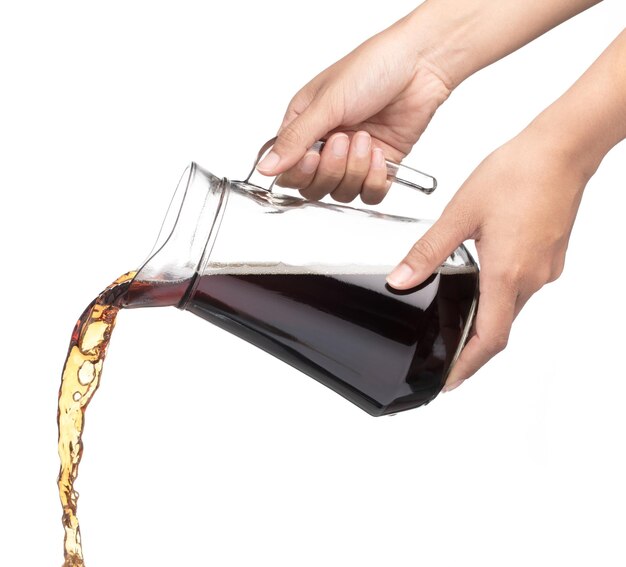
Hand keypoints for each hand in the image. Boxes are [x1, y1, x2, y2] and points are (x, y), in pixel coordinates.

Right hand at [256, 16, 451, 203]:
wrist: (420, 65)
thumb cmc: (372, 68)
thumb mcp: (327, 103)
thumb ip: (295, 140)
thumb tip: (265, 168)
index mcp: (305, 127)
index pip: (289, 170)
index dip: (299, 172)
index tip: (312, 156)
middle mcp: (326, 146)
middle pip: (314, 187)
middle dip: (331, 169)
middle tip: (344, 140)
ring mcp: (353, 158)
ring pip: (342, 192)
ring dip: (355, 170)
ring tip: (366, 138)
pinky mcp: (379, 166)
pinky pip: (370, 193)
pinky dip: (375, 180)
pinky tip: (380, 155)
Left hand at [386, 125, 589, 390]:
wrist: (562, 148)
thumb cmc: (518, 173)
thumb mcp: (460, 214)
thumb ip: (428, 252)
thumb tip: (401, 280)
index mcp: (507, 274)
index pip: (488, 340)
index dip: (466, 366)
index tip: (448, 381)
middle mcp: (532, 278)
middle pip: (500, 330)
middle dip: (472, 348)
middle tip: (446, 353)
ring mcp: (545, 268)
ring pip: (512, 309)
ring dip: (486, 320)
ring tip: (458, 318)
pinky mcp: (551, 255)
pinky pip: (523, 288)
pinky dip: (500, 295)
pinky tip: (483, 279)